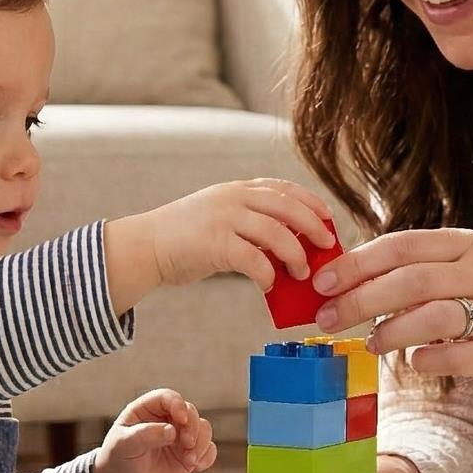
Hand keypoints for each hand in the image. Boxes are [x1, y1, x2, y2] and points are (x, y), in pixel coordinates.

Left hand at [93, 389, 216, 472]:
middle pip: (190, 412)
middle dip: (192, 427)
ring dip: (201, 443)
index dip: (178, 404)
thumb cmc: (118, 461)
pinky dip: (207, 456)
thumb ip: (144, 435)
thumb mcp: (123, 446)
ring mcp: (179, 437)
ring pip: (203, 428)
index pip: (167, 398)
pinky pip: (208, 450)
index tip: (181, 419)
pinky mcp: (188, 455)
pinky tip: (196, 467)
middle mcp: (166, 420)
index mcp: (147, 410)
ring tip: (189, 461)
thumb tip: (172, 431)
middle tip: (187, 444)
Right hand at [104, 180, 334, 311]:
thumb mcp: (220, 218)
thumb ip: (250, 225)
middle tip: (326, 246)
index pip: (283, 188)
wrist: (145, 246)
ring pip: (276, 233)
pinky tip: (269, 284)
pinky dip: (267, 274)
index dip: (310, 202)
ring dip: (295, 255)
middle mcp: (233, 198)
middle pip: (288, 207)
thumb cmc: (184, 239)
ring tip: (301, 273)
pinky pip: (254, 260)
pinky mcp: (214, 243)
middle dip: (313, 227)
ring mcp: (223, 218)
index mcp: (236, 189)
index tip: (327, 217)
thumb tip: (287, 249)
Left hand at [310, 228, 472, 410]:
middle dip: (361, 299)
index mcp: (464, 247)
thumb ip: (407, 276)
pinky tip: (414, 361)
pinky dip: (427, 358)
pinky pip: (458, 356)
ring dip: (392, 331)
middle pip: (412, 279)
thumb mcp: (454, 278)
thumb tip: (339, 284)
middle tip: (328, 318)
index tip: (321, 283)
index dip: (356, 264)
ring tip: (370, 344)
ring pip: (435, 315)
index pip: (401, 246)